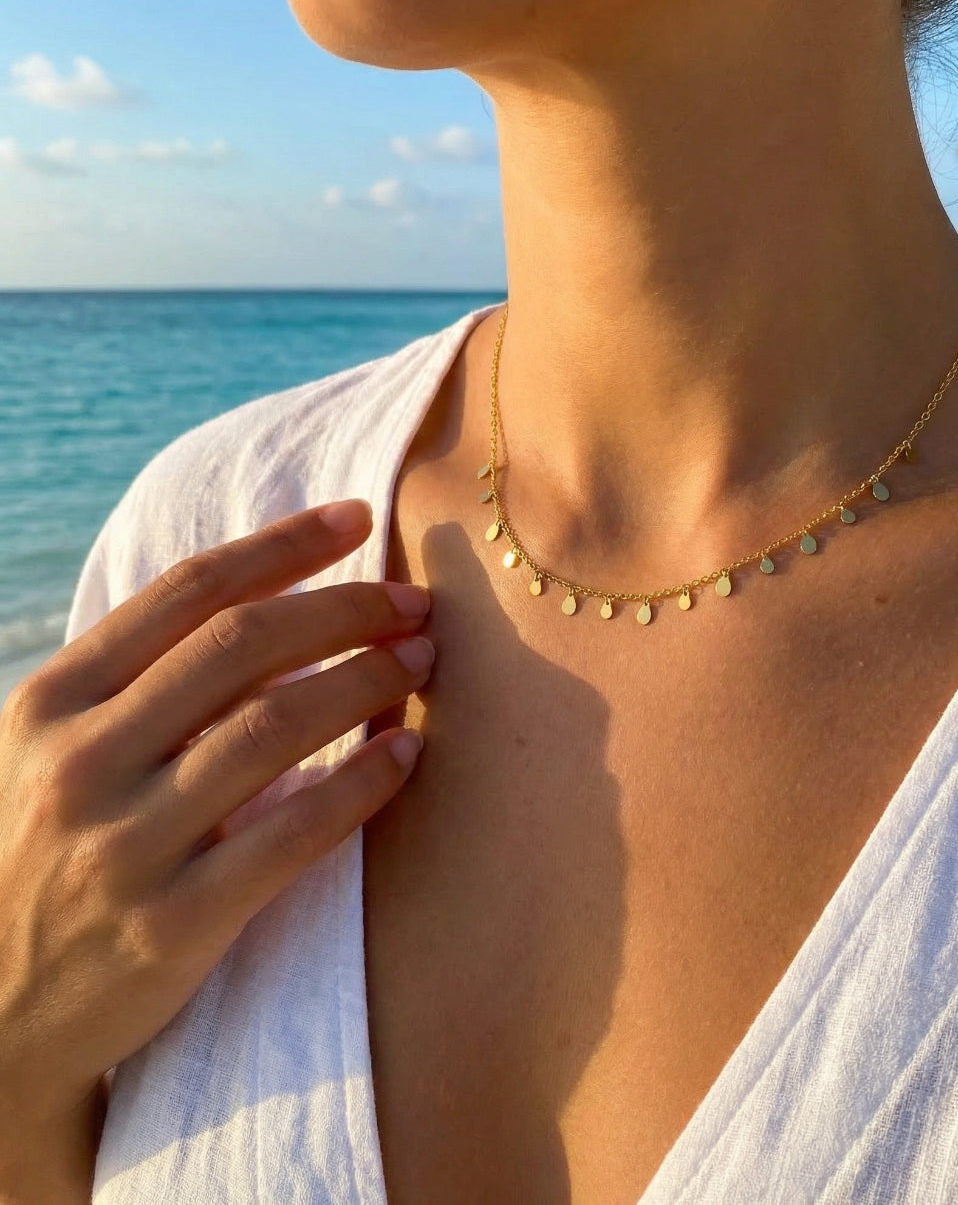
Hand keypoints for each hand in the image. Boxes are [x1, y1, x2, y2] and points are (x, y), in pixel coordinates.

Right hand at [0, 498, 433, 1130]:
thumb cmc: (49, 855)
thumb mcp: (58, 751)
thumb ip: (143, 680)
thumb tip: (276, 598)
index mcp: (53, 702)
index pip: (187, 591)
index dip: (285, 544)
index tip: (359, 517)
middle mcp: (81, 761)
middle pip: (243, 644)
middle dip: (346, 608)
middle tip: (414, 602)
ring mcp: (125, 845)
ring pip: (276, 726)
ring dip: (367, 679)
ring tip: (421, 660)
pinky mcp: (173, 924)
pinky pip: (294, 832)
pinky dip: (364, 782)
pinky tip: (408, 753)